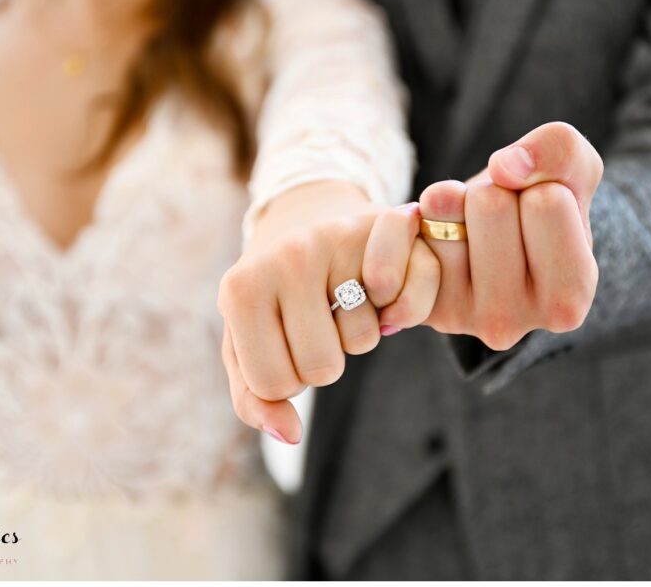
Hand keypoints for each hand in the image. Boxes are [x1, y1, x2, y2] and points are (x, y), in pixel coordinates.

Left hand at [218, 184, 438, 444]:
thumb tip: (290, 434)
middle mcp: (288, 257)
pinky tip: (383, 289)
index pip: (276, 385)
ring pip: (365, 342)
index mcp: (242, 289)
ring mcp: (338, 238)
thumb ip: (254, 398)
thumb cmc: (272, 293)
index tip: (286, 343)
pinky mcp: (387, 226)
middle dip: (325, 359)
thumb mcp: (245, 341)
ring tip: (344, 298)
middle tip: (319, 323)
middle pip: (323, 369)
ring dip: (360, 332)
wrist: (304, 216)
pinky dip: (404, 309)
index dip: (288, 378)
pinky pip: (409, 301)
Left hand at [419, 122, 602, 348]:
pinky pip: (405, 227)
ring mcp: (458, 317)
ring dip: (457, 201)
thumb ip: (561, 151)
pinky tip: (440, 238)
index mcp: (568, 300)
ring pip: (445, 208)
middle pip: (491, 205)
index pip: (547, 201)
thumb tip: (505, 167)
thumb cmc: (538, 208)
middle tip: (501, 221)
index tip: (537, 212)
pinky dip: (420, 214)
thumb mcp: (572, 170)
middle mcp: (513, 322)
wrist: (483, 237)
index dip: (541, 187)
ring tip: (473, 230)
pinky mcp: (416, 302)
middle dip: (496, 192)